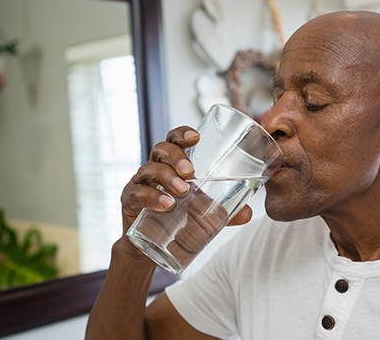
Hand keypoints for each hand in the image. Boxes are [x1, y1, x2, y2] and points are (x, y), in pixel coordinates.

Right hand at [120, 126, 252, 234]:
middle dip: (176, 156)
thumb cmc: (177, 218)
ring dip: (167, 177)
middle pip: (161, 148)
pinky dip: (152, 198)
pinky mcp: (130, 201)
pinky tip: (166, 205)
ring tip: (182, 191)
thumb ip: (225, 212)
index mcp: (172, 163)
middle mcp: (155, 168)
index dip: (183, 134)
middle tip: (191, 172)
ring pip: (149, 169)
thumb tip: (249, 213)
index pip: (175, 139)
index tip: (196, 137)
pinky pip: (137, 194)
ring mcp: (141, 183)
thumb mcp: (203, 213)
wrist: (149, 246)